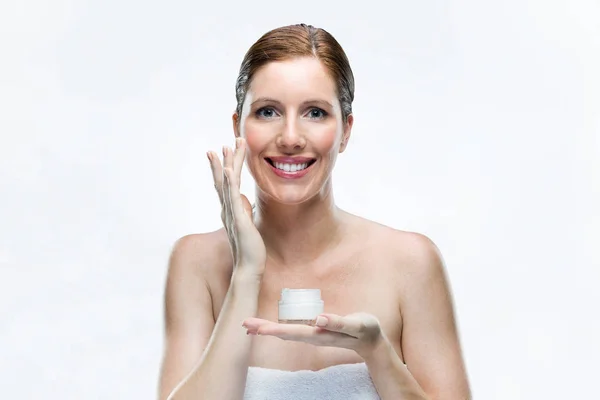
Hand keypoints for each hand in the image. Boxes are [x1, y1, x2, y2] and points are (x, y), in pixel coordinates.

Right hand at [207, 138, 265, 274]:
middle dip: (226, 160)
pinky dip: (230, 183)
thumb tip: (244, 200)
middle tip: (227, 142)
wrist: (249, 267)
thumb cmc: (250, 248)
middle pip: (224, 179)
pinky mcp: (238, 219)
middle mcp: (228, 209)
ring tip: (227, 147)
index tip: (223, 150)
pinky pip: (233, 198)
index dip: (223, 166)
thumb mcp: (248, 224)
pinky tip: (229, 170)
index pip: (226, 184)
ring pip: (228, 184)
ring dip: (227, 164)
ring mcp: (232, 213)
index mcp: (231, 209)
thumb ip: (244, 211)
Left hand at [242, 312, 385, 358]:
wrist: (371, 341)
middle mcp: (313, 337)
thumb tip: (319, 319)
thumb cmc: (365, 330)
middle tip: (244, 323)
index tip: (257, 328)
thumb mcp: (357, 326)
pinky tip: (265, 328)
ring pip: (285, 333)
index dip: (274, 329)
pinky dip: (275, 328)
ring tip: (248, 325)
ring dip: (266, 329)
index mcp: (320, 335)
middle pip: (284, 333)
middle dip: (264, 328)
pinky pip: (291, 330)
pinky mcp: (314, 332)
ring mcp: (312, 335)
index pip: (292, 332)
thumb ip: (339, 323)